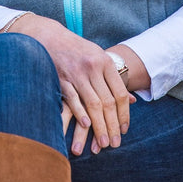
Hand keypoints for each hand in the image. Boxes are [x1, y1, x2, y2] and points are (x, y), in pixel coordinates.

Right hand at [0, 13, 134, 155]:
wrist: (50, 37)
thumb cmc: (78, 50)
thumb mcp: (99, 57)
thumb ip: (114, 78)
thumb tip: (132, 100)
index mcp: (105, 62)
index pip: (119, 93)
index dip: (124, 114)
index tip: (124, 130)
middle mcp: (93, 67)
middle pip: (107, 102)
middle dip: (112, 126)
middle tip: (114, 144)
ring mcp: (77, 73)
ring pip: (92, 104)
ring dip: (99, 126)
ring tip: (102, 143)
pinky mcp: (61, 78)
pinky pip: (73, 99)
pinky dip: (80, 113)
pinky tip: (86, 125)